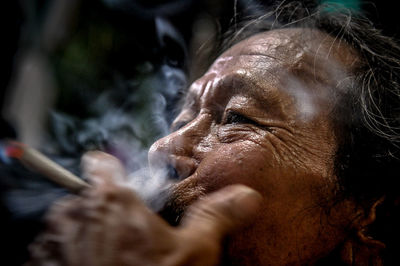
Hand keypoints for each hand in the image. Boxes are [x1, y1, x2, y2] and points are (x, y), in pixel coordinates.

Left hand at [28, 151, 261, 265]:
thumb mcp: (193, 253)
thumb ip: (215, 216)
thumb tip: (247, 195)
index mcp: (112, 199)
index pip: (102, 163)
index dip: (111, 168)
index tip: (120, 182)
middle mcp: (75, 212)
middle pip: (89, 197)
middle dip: (105, 210)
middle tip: (126, 237)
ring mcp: (53, 239)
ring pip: (70, 222)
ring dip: (84, 233)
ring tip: (109, 257)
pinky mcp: (41, 262)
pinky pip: (53, 248)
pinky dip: (67, 253)